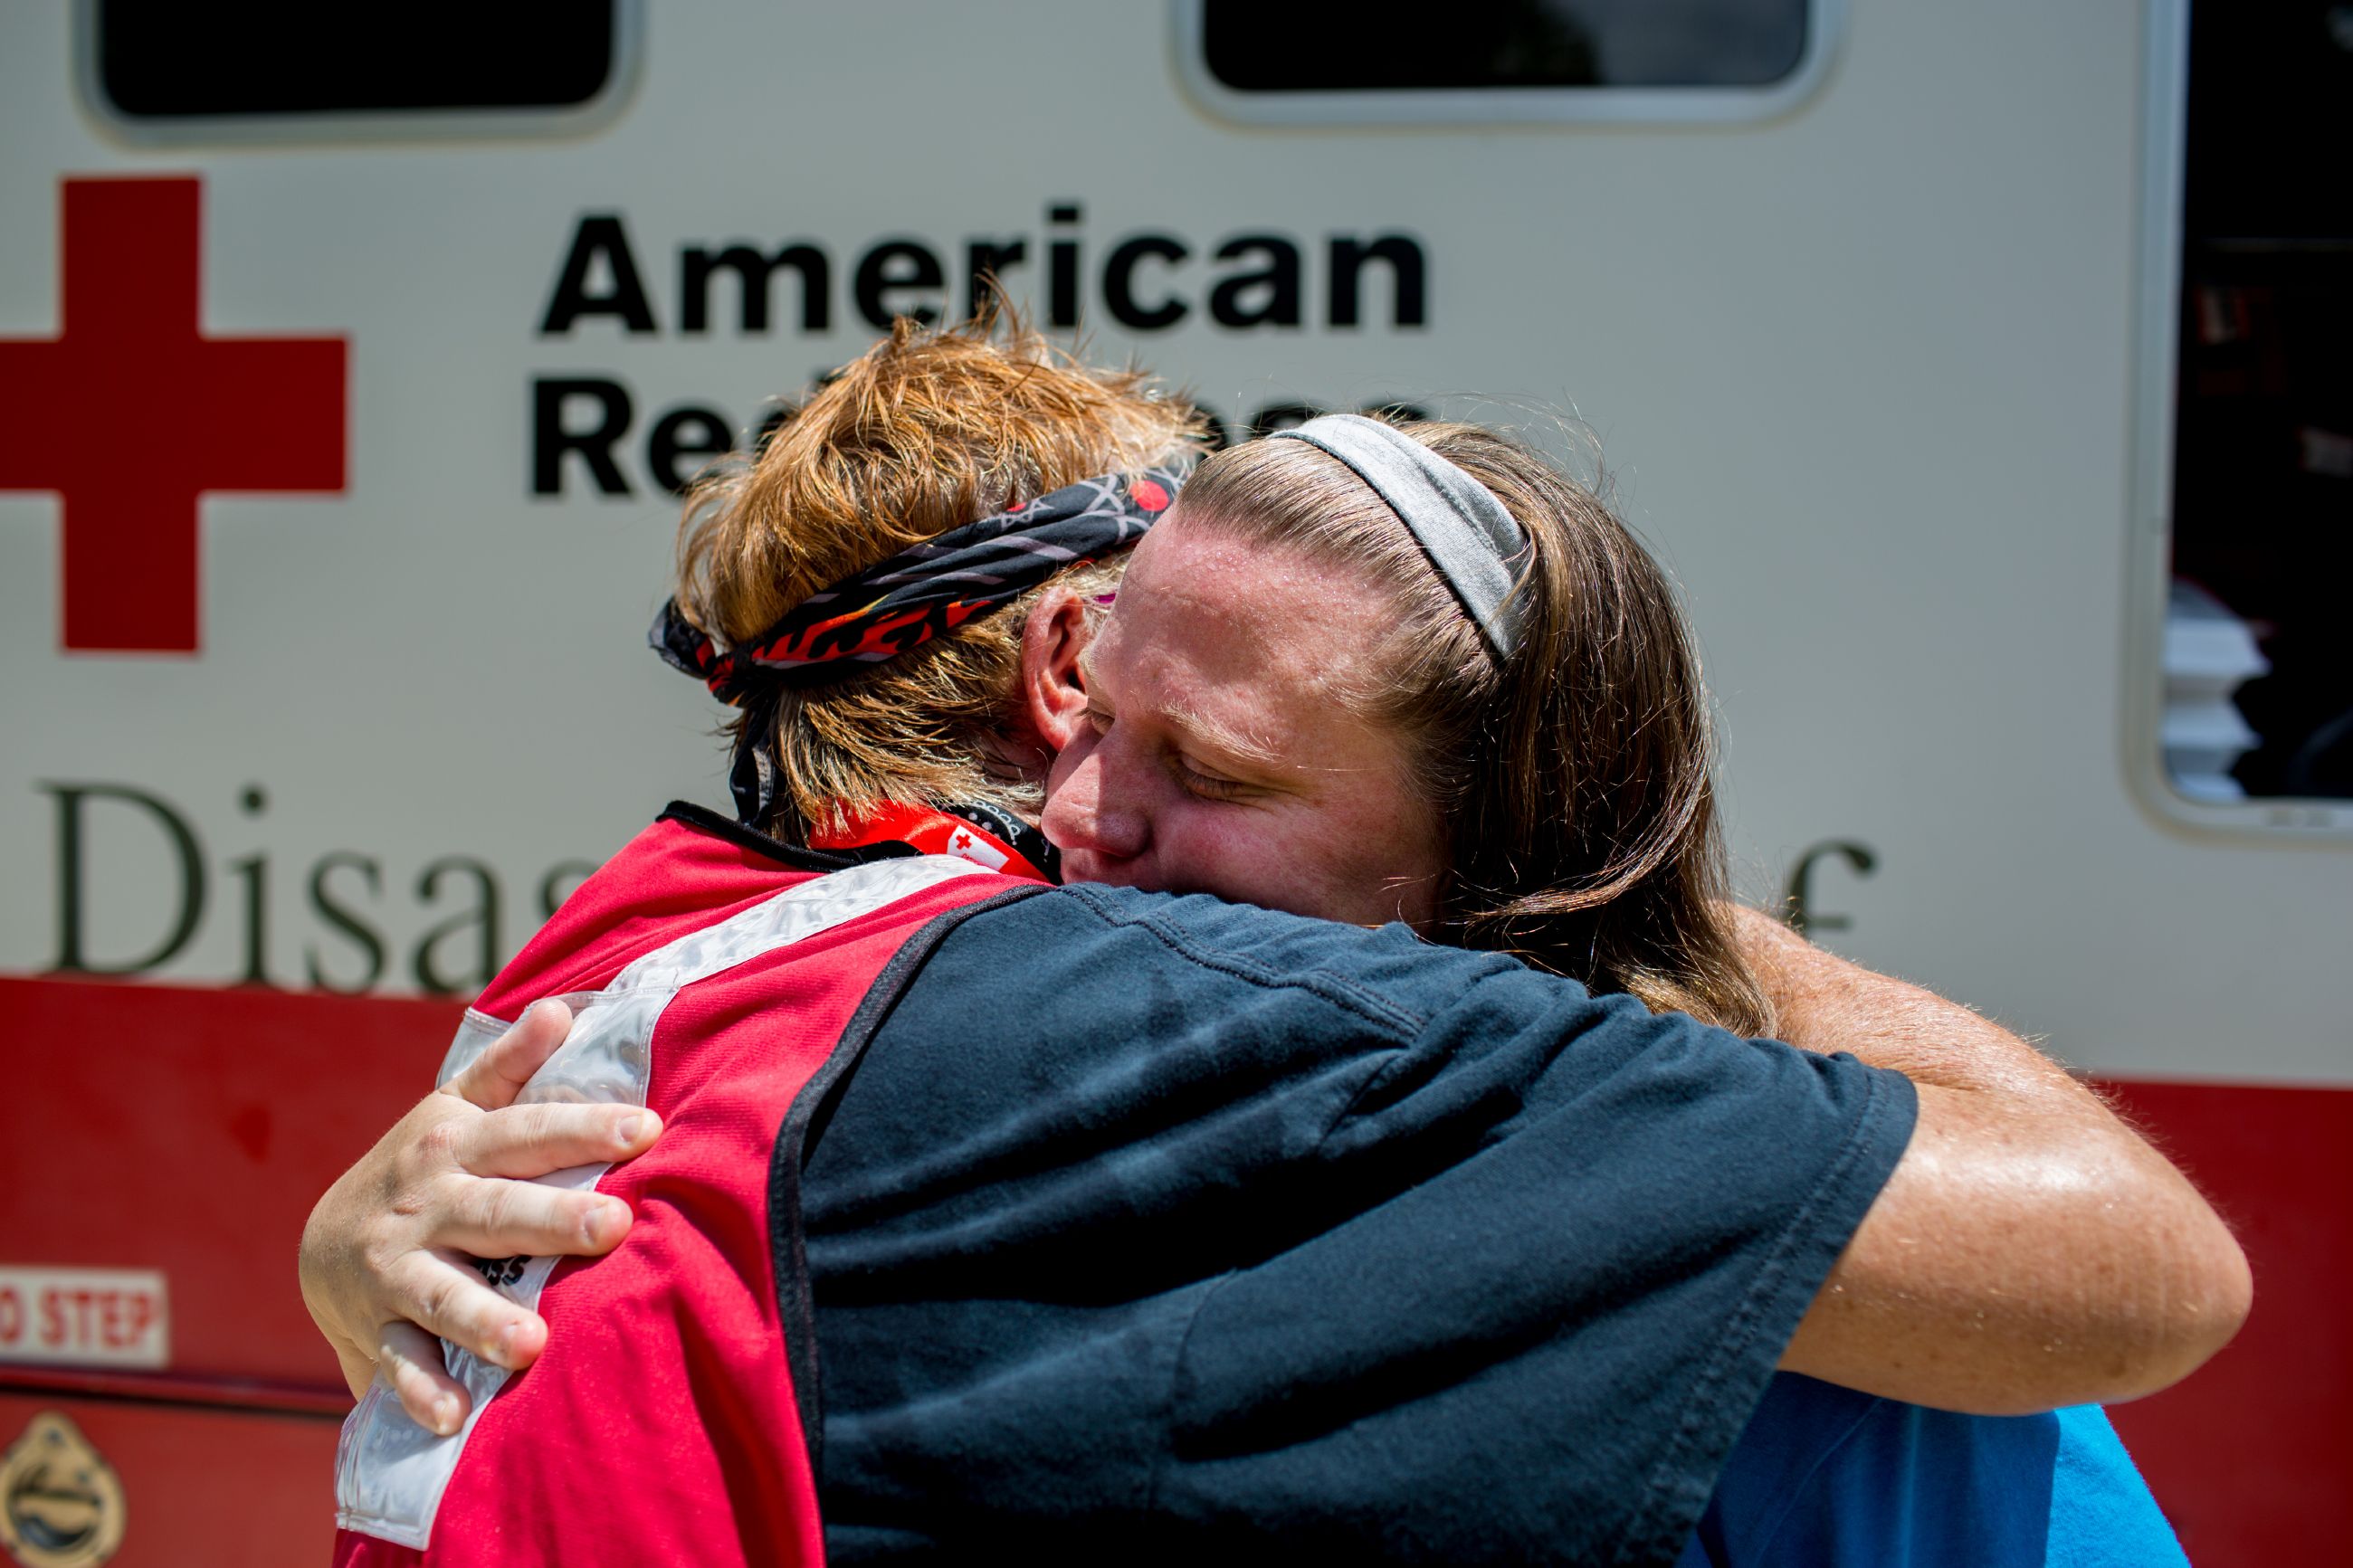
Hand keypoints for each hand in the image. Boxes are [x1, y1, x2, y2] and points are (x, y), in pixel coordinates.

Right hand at [297, 1001, 662, 1434]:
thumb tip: (560, 1007)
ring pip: (443, 1294)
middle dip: (554, 1220)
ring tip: (534, 1342)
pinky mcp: (375, 1329)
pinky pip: (398, 1364)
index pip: (529, 1133)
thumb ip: (510, 1065)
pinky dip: (422, 1391)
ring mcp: (397, 1269)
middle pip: (497, 1212)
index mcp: (456, 1145)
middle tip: (616, 1226)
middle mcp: (427, 1205)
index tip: (648, 1129)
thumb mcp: (455, 1109)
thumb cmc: (423, 1169)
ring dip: (486, 1318)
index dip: (586, 1128)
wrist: (322, 1245)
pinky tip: (456, 1416)